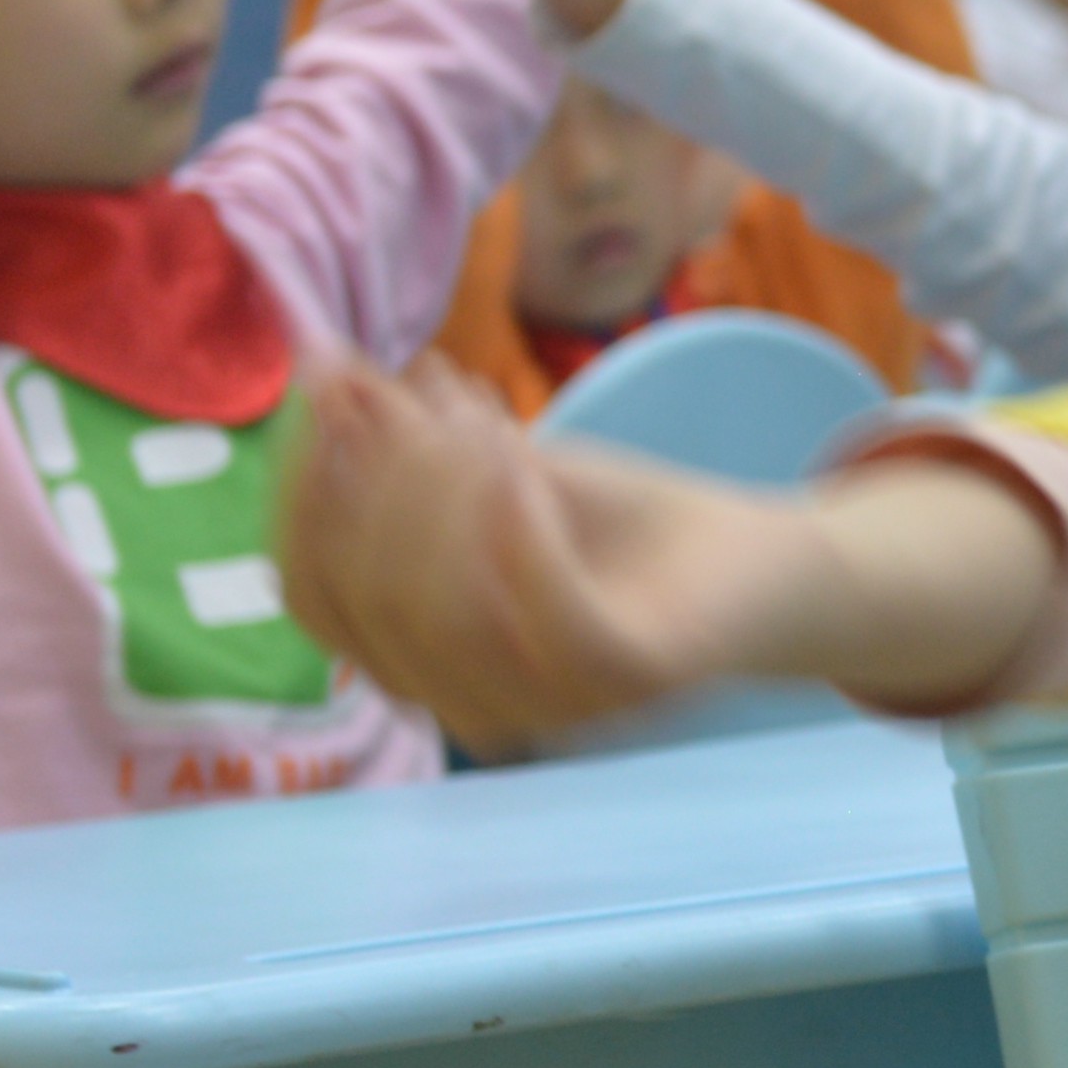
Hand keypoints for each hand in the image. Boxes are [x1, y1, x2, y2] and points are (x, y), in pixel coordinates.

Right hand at [278, 361, 828, 747]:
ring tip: (483, 415)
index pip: (313, 597)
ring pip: (444, 619)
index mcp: (418, 656)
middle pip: (367, 605)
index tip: (325, 398)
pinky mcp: (631, 678)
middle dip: (377, 482)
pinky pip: (553, 624)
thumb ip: (410, 436)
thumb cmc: (620, 528)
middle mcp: (467, 698)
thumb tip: (319, 367)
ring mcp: (551, 700)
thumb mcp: (500, 467)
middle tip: (426, 391)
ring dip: (446, 496)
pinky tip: (524, 463)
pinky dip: (524, 540)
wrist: (768, 568)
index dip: (299, 497)